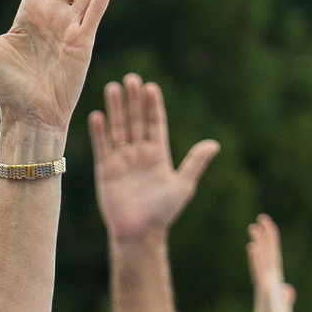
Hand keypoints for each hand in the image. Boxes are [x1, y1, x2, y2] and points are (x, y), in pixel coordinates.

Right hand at [90, 76, 218, 244]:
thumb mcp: (183, 186)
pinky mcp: (106, 170)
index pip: (155, 124)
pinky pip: (102, 147)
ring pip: (118, 129)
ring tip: (113, 88)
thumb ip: (195, 163)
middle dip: (133, 101)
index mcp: (158, 154)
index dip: (152, 106)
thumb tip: (214, 144)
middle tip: (131, 78)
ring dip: (116, 109)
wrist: (139, 233)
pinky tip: (97, 115)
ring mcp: (122, 160)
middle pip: (135, 121)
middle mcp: (139, 153)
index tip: (151, 87)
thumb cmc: (163, 212)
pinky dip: (99, 132)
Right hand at [246, 215, 294, 311]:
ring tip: (253, 227)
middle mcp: (268, 281)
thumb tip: (287, 289)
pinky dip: (256, 259)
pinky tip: (251, 247)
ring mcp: (265, 285)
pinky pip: (259, 271)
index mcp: (274, 283)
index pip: (273, 258)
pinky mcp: (264, 292)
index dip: (271, 242)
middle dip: (264, 236)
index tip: (267, 227)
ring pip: (262, 260)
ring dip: (259, 243)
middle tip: (260, 218)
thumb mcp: (285, 311)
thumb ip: (286, 298)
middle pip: (267, 254)